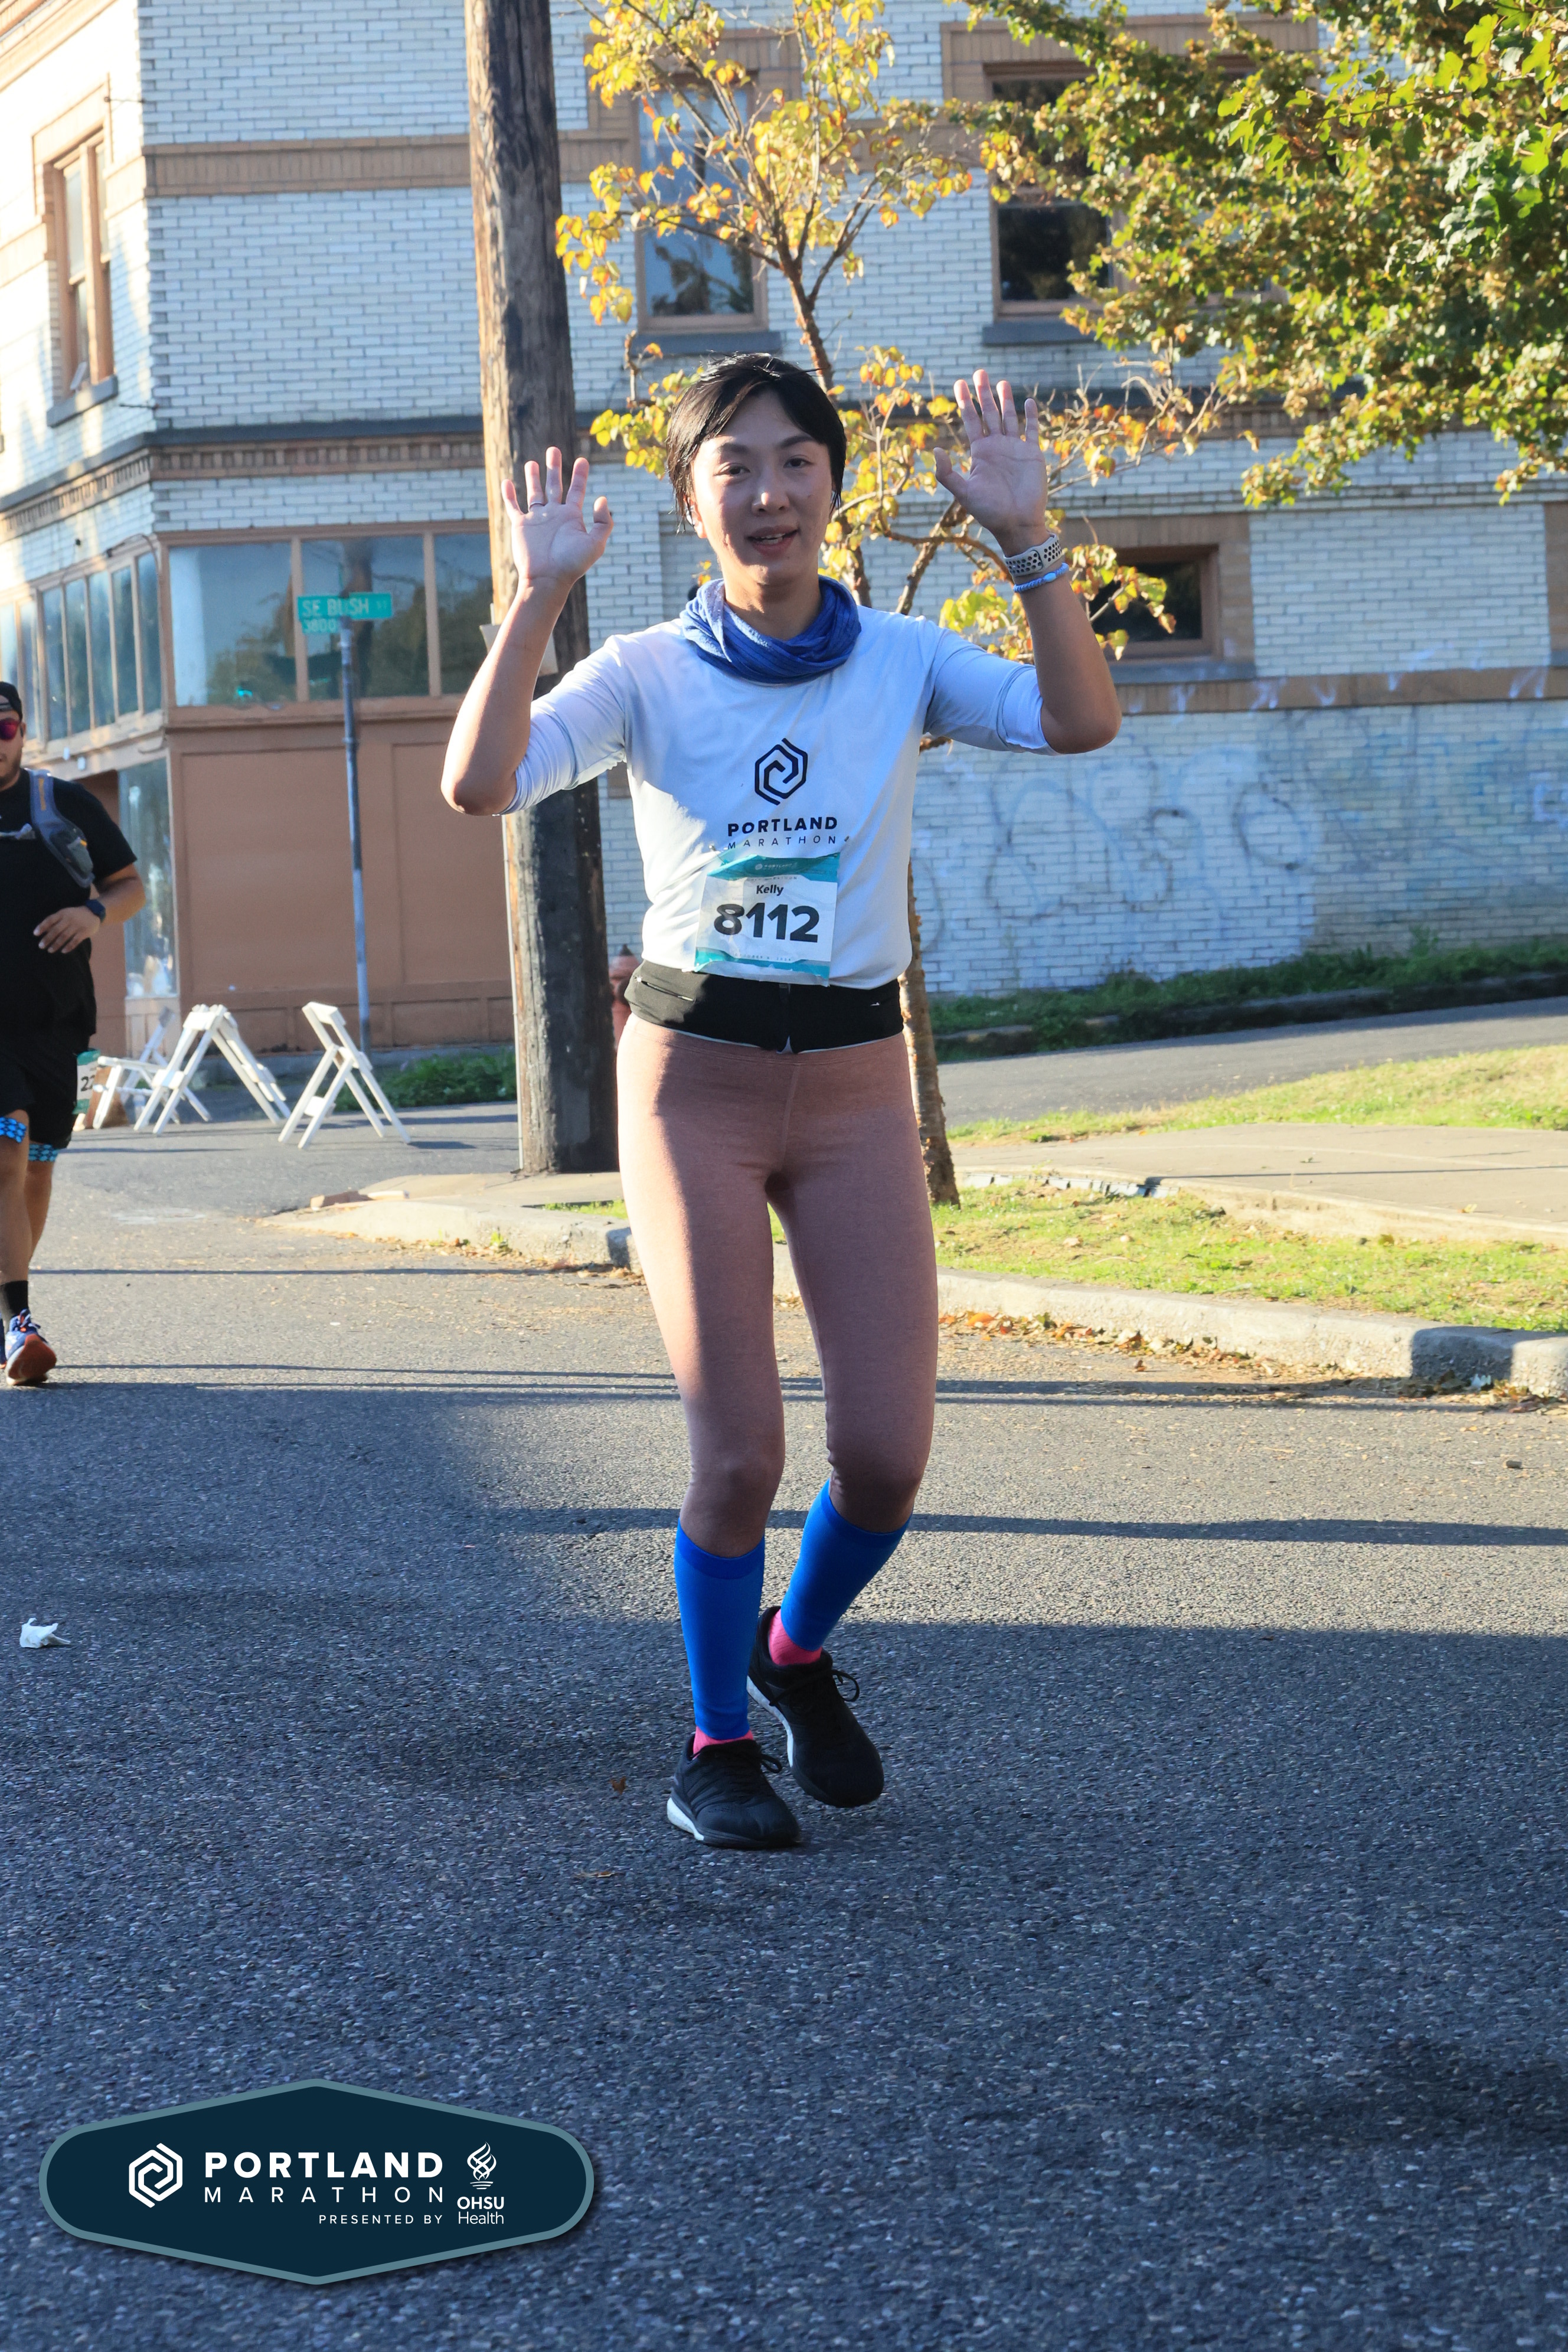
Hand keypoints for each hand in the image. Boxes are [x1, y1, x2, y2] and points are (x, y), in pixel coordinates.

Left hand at [35, 904, 100, 952]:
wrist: (93, 913)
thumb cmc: (75, 915)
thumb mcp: (65, 914)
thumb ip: (55, 921)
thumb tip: (43, 931)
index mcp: (63, 913)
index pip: (50, 920)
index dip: (42, 927)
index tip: (35, 934)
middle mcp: (69, 919)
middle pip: (56, 930)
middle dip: (47, 939)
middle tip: (41, 946)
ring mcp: (77, 925)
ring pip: (64, 936)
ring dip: (56, 944)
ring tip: (49, 950)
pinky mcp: (84, 932)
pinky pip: (75, 941)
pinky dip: (69, 946)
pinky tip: (63, 951)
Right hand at [503, 450, 612, 593]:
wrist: (548, 578)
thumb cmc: (572, 563)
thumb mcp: (595, 543)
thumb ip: (603, 522)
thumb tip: (602, 498)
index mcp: (571, 517)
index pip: (576, 490)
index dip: (580, 475)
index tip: (582, 460)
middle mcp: (554, 515)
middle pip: (554, 485)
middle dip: (554, 467)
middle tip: (553, 450)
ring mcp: (537, 519)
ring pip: (534, 492)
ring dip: (533, 477)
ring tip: (532, 463)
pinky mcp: (520, 525)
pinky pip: (513, 506)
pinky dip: (509, 494)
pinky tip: (507, 482)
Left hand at [932, 372, 1049, 556]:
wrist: (1017, 524)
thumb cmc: (990, 512)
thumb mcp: (964, 493)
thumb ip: (947, 473)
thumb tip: (935, 450)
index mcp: (980, 453)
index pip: (971, 421)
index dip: (965, 402)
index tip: (959, 383)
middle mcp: (996, 447)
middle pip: (989, 413)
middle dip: (984, 393)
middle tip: (979, 372)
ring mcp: (1015, 449)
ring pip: (1009, 418)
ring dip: (1005, 400)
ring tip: (1001, 382)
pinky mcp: (1032, 455)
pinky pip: (1032, 431)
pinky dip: (1030, 417)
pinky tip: (1027, 402)